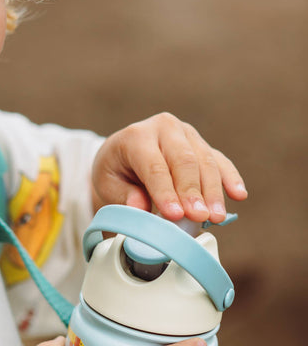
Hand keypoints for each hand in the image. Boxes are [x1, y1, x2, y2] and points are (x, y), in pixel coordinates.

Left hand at [92, 112, 247, 222]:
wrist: (123, 154)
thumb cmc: (116, 171)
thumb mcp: (107, 183)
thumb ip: (123, 196)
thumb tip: (139, 209)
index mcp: (136, 136)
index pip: (154, 166)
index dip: (165, 191)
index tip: (174, 215)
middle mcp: (165, 128)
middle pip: (184, 161)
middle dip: (193, 192)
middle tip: (199, 217)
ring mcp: (187, 134)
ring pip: (205, 161)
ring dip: (213, 191)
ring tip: (217, 216)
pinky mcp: (202, 145)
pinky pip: (220, 161)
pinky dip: (230, 178)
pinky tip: (239, 195)